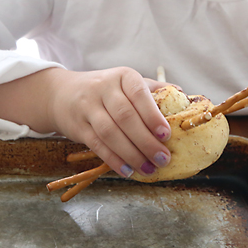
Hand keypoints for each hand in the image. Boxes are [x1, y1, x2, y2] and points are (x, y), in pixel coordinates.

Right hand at [45, 67, 172, 176]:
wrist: (62, 93)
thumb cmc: (108, 91)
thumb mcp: (129, 84)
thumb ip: (156, 90)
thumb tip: (186, 98)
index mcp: (123, 77)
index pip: (139, 94)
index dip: (152, 115)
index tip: (166, 134)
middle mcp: (103, 88)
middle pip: (125, 117)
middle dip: (146, 141)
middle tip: (163, 159)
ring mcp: (87, 107)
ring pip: (110, 132)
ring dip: (131, 154)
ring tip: (149, 169)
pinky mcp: (77, 126)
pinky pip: (96, 145)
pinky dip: (113, 159)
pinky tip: (128, 171)